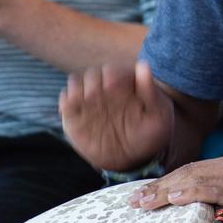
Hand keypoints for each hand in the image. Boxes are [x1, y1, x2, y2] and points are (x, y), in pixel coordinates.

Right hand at [60, 61, 174, 171]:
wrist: (134, 157)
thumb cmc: (149, 131)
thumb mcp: (158, 113)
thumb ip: (150, 90)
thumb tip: (143, 64)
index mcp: (124, 83)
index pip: (112, 71)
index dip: (111, 76)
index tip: (113, 87)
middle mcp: (104, 88)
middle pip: (91, 75)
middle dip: (92, 83)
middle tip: (95, 96)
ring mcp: (88, 101)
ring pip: (75, 83)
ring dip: (77, 90)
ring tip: (84, 102)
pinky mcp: (74, 116)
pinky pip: (64, 102)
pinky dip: (65, 103)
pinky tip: (72, 110)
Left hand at [130, 152, 222, 222]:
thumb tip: (193, 213)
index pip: (190, 171)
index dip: (164, 182)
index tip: (141, 196)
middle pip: (188, 172)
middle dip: (158, 187)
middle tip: (133, 201)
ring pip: (197, 178)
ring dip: (167, 190)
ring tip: (145, 203)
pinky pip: (217, 190)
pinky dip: (193, 192)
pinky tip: (176, 198)